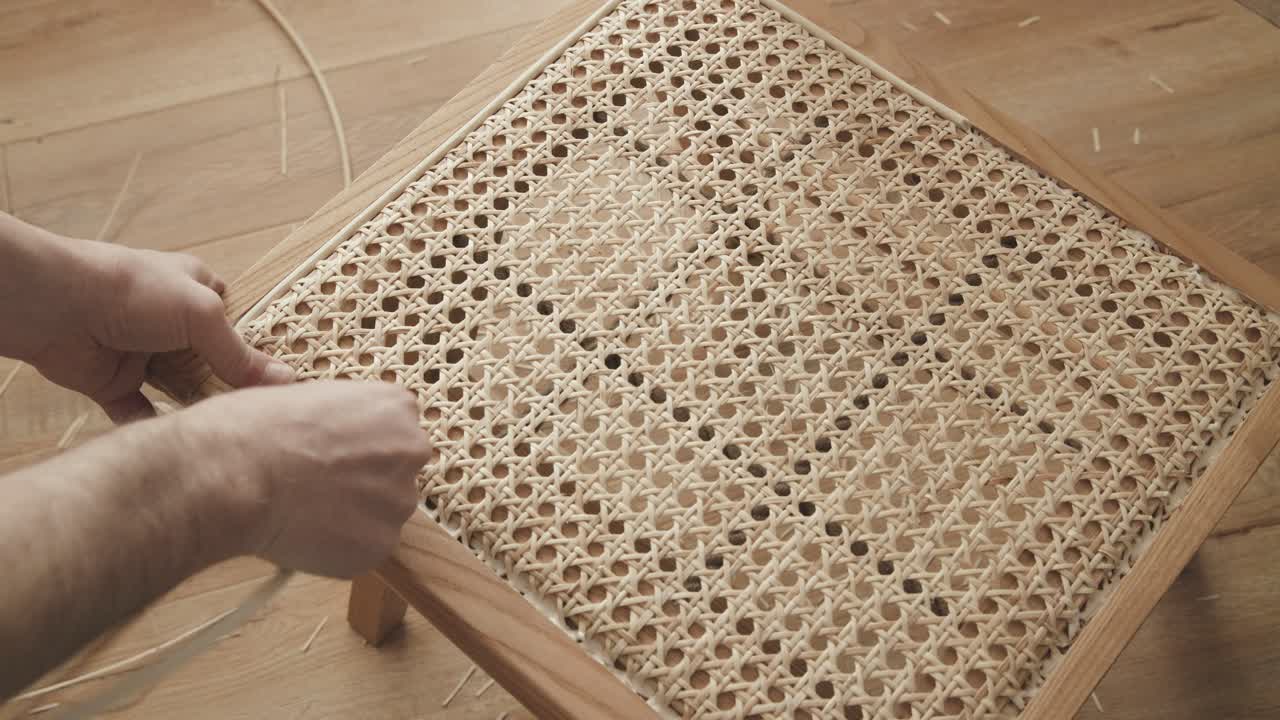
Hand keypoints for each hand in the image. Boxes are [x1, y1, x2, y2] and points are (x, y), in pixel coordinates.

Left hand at [0, 213, 292, 421]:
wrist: (54, 307)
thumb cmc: (131, 290)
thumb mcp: (201, 314)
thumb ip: (240, 355)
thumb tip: (287, 382)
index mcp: (197, 291)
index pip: (239, 324)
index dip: (258, 352)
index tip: (282, 385)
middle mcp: (172, 324)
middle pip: (212, 363)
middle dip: (230, 387)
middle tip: (258, 417)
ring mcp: (144, 354)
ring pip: (181, 390)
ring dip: (197, 410)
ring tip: (227, 435)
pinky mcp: (115, 383)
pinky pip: (142, 413)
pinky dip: (157, 428)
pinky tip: (181, 443)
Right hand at [177, 381, 429, 577]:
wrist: (235, 475)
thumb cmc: (255, 428)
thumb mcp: (306, 395)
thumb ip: (339, 418)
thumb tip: (332, 434)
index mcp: (396, 406)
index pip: (392, 431)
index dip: (356, 447)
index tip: (331, 454)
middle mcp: (411, 450)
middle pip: (394, 473)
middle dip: (363, 482)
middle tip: (319, 488)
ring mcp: (399, 500)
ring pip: (381, 514)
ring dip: (352, 516)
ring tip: (304, 512)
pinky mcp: (380, 545)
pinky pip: (363, 549)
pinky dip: (338, 548)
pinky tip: (303, 534)